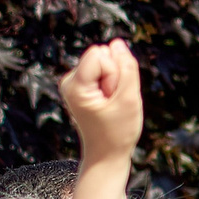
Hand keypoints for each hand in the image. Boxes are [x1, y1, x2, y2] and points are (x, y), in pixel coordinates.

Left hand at [60, 39, 142, 164]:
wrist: (106, 155)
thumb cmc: (118, 132)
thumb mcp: (129, 100)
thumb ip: (127, 68)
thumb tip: (118, 42)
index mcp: (75, 85)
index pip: (100, 55)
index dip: (115, 73)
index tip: (112, 97)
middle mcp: (69, 80)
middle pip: (102, 56)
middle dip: (115, 76)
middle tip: (113, 103)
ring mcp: (74, 82)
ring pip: (105, 62)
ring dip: (115, 82)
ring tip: (111, 104)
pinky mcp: (82, 84)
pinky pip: (104, 70)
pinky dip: (112, 85)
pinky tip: (109, 103)